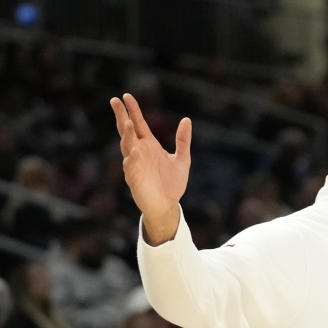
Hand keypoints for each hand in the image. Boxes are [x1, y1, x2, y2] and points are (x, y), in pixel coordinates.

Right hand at [110, 93, 191, 243]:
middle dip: (121, 116)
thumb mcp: (182, 159)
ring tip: (125, 122)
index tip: (126, 96)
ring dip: (126, 135)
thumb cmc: (172, 183)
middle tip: (115, 101)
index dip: (132, 111)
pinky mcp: (133, 178)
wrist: (168, 205)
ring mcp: (134, 164)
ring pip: (127, 146)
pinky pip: (130, 166)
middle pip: (127, 130)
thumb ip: (183, 140)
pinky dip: (131, 158)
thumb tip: (187, 119)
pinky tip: (134, 151)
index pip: (138, 124)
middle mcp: (139, 152)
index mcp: (149, 146)